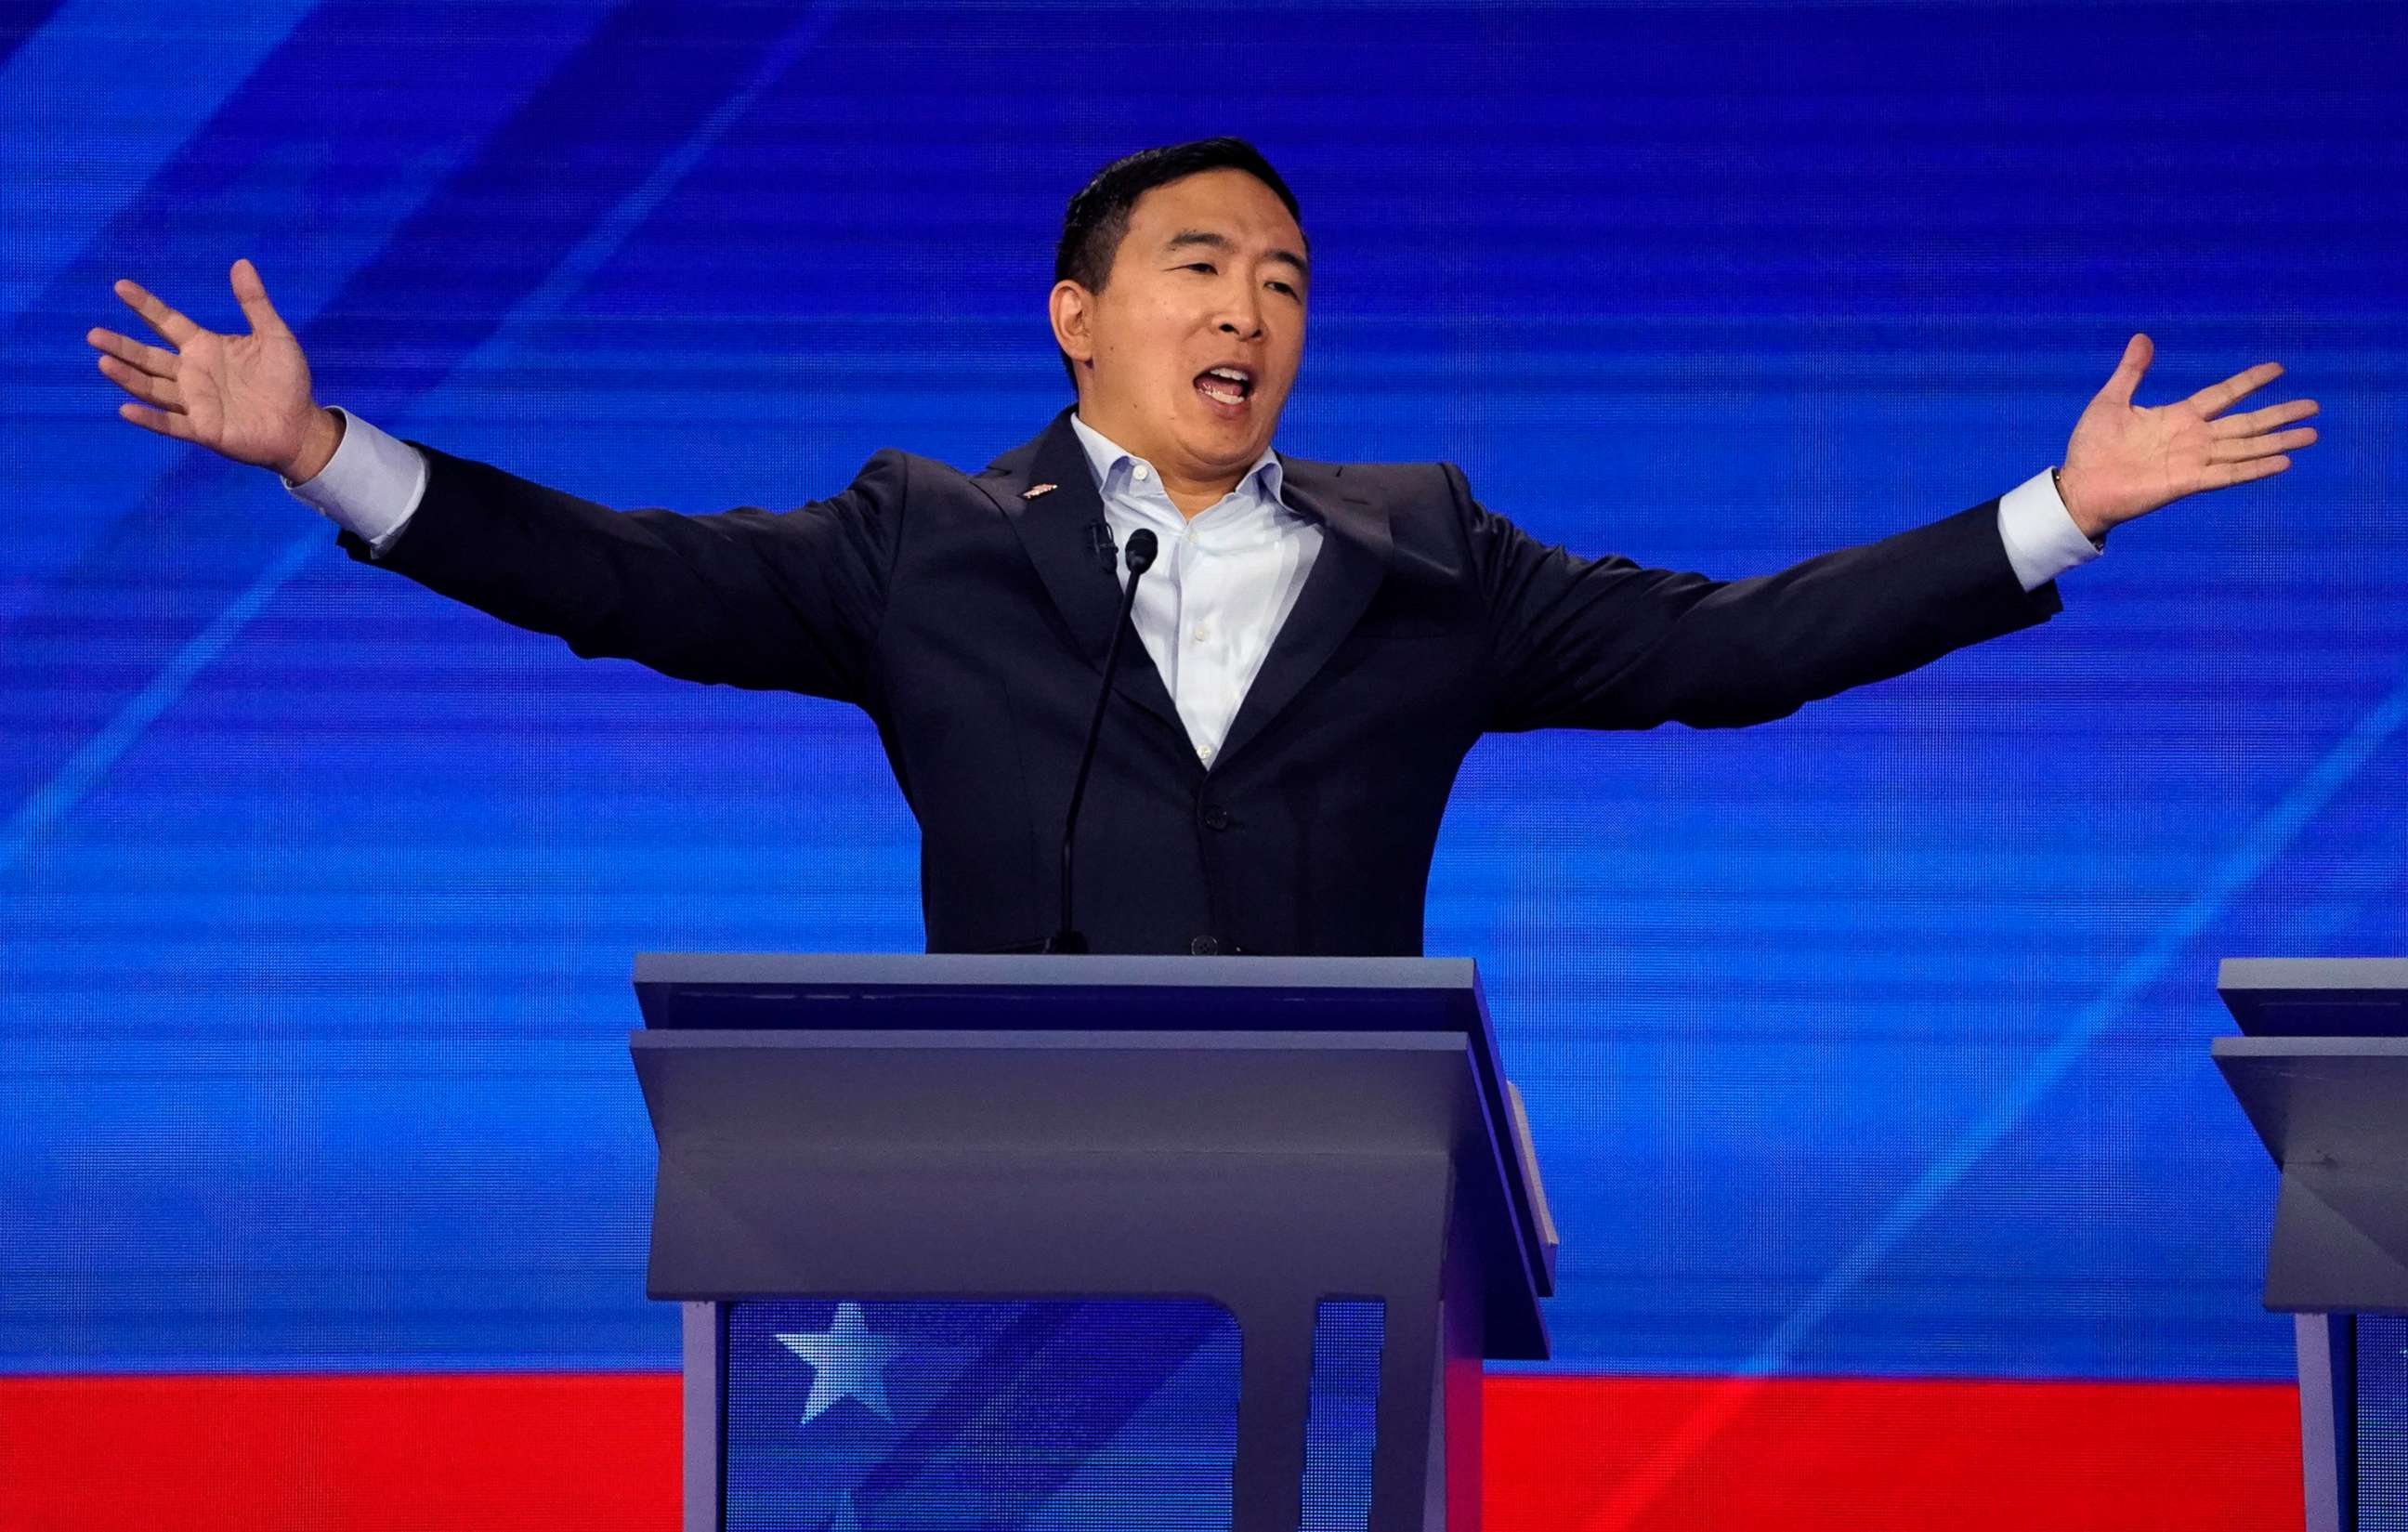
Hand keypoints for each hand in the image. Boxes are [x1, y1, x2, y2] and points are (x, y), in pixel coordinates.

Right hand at [86, 259, 340, 481]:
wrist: (301, 425)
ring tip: (103, 362)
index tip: (120, 286)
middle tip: (93, 334)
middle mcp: (192, 373)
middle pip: (149, 357)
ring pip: (152, 388)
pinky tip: (126, 410)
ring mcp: (195, 402)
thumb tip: (241, 263)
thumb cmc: (286, 380)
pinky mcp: (204, 429)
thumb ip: (255, 303)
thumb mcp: (274, 336)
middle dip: (122, 346)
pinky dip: (150, 419)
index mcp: (205, 347)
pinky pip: (171, 424)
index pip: (167, 322)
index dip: (145, 305)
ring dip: (128, 377)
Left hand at [2054, 334, 2319, 539]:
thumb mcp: (2111, 401)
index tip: (2278, 368)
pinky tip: (2283, 461)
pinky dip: (2256, 468)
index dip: (2250, 381)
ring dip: (2278, 441)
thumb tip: (2142, 338)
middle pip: (2247, 422)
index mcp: (2177, 417)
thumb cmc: (2091, 447)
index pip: (2224, 394)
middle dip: (2280, 413)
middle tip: (2314, 405)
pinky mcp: (2187, 482)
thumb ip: (2131, 372)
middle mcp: (2193, 438)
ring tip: (2311, 434)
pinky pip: (2229, 474)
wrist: (2079, 486)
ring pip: (2246, 447)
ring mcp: (2193, 461)